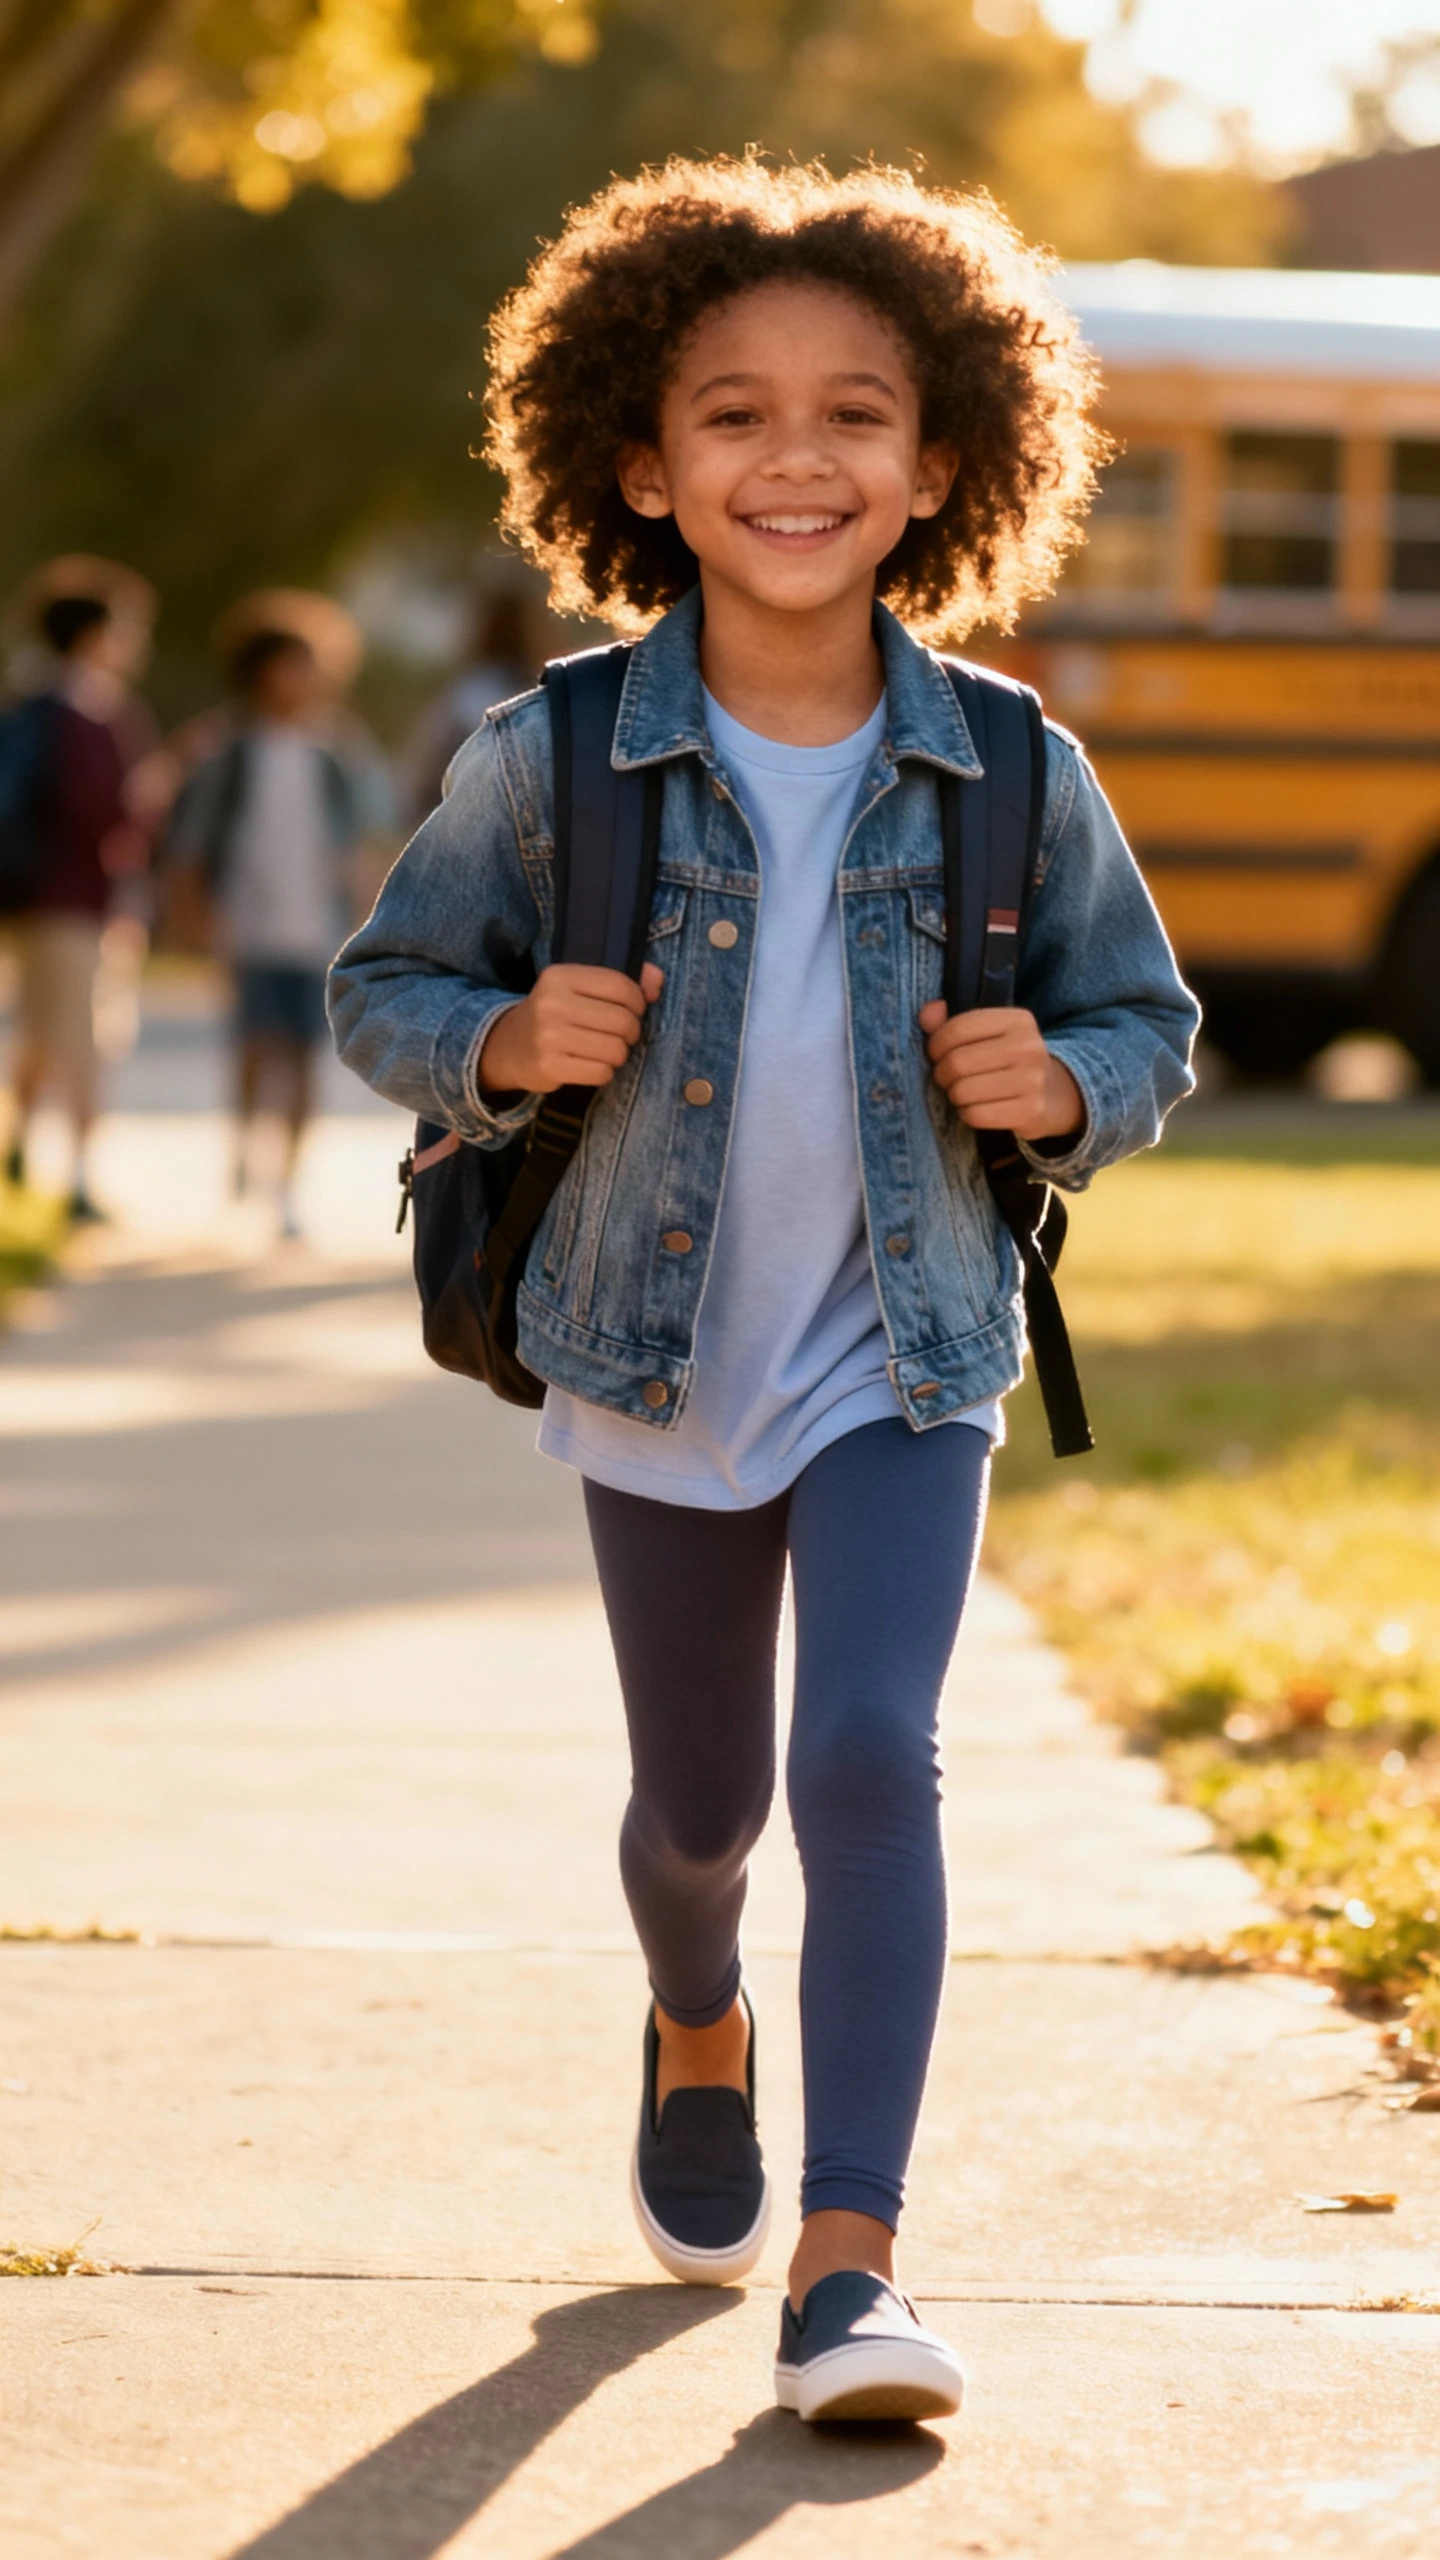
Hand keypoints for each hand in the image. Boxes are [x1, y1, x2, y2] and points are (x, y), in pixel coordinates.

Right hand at [478, 961, 663, 1095]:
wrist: (510, 1045)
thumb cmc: (556, 1014)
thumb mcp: (581, 989)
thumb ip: (622, 982)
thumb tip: (657, 980)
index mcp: (560, 976)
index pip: (620, 986)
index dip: (638, 1002)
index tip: (633, 1010)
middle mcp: (552, 1003)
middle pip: (622, 1020)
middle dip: (631, 1032)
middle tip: (622, 1036)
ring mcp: (548, 1036)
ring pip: (615, 1049)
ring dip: (618, 1054)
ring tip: (605, 1050)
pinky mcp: (549, 1066)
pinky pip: (601, 1072)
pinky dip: (605, 1071)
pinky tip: (591, 1065)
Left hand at [918, 1002, 1082, 1142]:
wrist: (1052, 1093)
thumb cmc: (1008, 1059)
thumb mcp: (988, 1033)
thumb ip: (952, 1021)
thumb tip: (926, 1015)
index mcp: (1018, 1020)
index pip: (959, 1028)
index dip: (936, 1044)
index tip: (936, 1054)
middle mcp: (1028, 1047)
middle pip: (958, 1062)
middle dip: (942, 1073)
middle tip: (946, 1078)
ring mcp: (1032, 1080)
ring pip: (964, 1090)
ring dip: (954, 1095)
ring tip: (962, 1092)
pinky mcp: (1030, 1111)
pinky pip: (977, 1115)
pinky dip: (967, 1113)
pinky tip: (975, 1107)